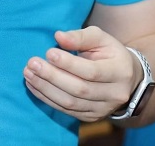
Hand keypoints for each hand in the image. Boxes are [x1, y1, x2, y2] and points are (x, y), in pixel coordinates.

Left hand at [23, 27, 139, 121]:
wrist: (126, 79)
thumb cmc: (109, 53)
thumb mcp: (100, 38)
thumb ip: (80, 36)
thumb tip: (58, 37)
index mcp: (120, 71)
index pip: (92, 71)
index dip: (69, 64)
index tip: (48, 53)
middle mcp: (114, 94)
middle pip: (79, 89)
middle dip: (53, 76)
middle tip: (32, 64)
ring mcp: (103, 109)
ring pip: (71, 103)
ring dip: (45, 89)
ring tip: (28, 74)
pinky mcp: (91, 117)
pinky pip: (66, 110)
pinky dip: (47, 98)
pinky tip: (33, 86)